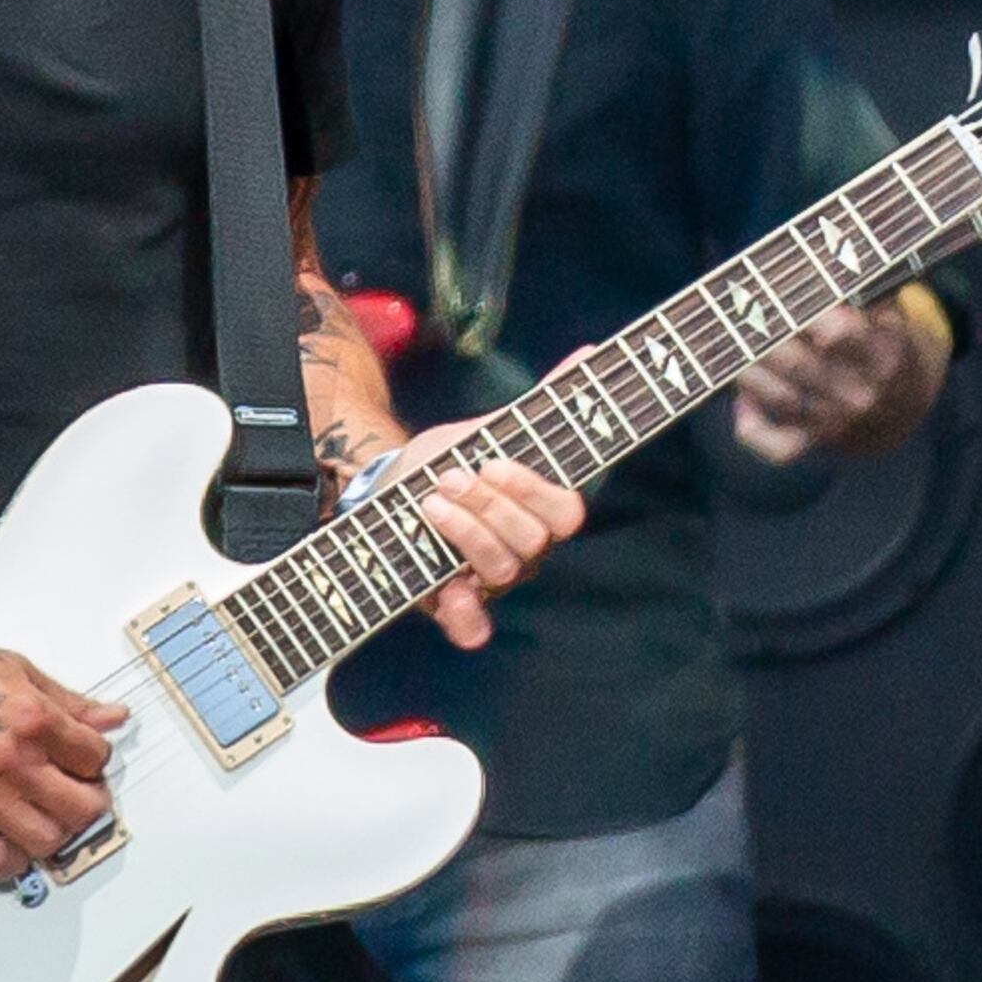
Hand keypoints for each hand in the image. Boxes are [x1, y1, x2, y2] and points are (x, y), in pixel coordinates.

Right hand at [0, 613, 129, 883]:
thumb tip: (110, 718)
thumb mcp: (17, 669)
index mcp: (33, 717)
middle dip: (89, 803)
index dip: (97, 761)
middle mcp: (11, 758)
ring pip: (47, 840)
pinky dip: (11, 862)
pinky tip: (11, 843)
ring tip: (46, 816)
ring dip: (55, 833)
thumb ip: (69, 702)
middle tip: (78, 795)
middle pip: (83, 808)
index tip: (87, 762)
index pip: (96, 758)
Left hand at [384, 411, 584, 651]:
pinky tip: (449, 591)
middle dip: (489, 507)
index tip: (494, 462)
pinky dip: (466, 615)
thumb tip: (589, 352)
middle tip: (449, 478)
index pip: (566, 513)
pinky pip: (475, 628)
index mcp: (541, 511)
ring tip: (429, 503)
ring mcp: (492, 581)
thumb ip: (541, 401)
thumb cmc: (452, 461)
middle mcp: (525, 550)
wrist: (393, 490)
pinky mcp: (455, 605)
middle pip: (531, 541)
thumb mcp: (489, 429)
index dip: (533, 490)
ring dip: (466, 535)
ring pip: (502, 571)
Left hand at [733, 283, 953, 466]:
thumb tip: (823, 249)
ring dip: (747, 368)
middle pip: (796, 363)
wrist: (910, 405)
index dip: (805, 312)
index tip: (781, 289)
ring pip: (779, 397)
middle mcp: (861, 393)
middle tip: (740, 307)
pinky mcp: (818, 443)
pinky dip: (752, 428)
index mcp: (883, 353)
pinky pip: (778, 447)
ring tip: (734, 340)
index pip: (839, 333)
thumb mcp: (891, 309)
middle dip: (761, 333)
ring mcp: (838, 422)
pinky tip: (742, 401)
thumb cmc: (890, 339)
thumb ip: (862, 283)